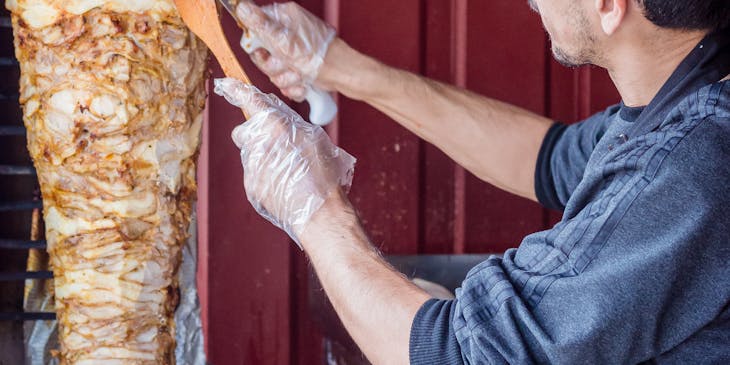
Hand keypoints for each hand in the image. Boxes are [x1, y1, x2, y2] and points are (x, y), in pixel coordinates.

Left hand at [213, 78, 355, 246]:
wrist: (319, 211)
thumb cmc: (324, 175)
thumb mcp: (316, 138)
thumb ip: (292, 125)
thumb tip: (279, 119)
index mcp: (276, 126)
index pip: (251, 101)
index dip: (237, 91)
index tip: (227, 85)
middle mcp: (258, 143)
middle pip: (243, 131)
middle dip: (254, 135)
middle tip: (275, 145)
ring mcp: (252, 166)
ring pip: (251, 154)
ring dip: (264, 158)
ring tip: (289, 172)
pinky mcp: (250, 185)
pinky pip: (254, 174)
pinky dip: (266, 177)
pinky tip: (284, 185)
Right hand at [236, 1, 335, 101]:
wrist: (342, 75)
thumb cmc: (318, 55)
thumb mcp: (284, 40)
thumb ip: (261, 25)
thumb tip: (241, 7)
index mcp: (283, 19)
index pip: (254, 30)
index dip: (257, 46)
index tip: (265, 52)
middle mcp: (287, 33)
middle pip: (262, 54)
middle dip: (274, 66)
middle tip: (288, 65)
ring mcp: (293, 52)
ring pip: (274, 71)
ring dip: (286, 78)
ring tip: (300, 75)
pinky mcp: (299, 68)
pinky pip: (286, 81)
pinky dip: (294, 86)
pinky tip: (304, 84)